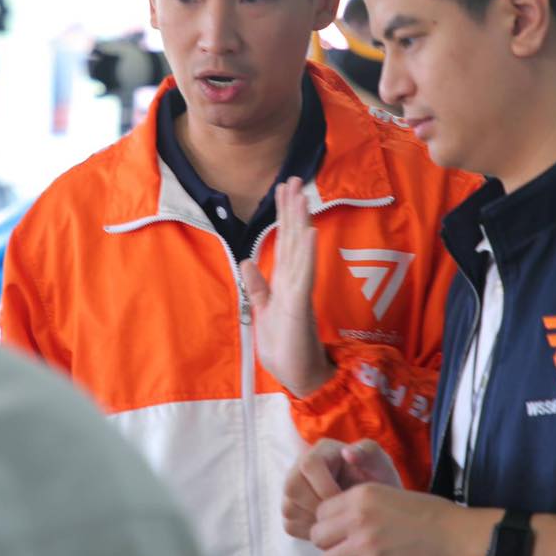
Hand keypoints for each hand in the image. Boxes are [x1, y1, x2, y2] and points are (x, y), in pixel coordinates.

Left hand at [242, 177, 333, 397]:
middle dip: (292, 208)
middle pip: (293, 237)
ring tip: (301, 195)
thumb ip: (258, 287)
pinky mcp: (300, 305)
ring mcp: (299, 291)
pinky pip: (304, 274)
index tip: (283, 189)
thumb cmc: (285, 348)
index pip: (284, 241)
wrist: (298, 377)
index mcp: (285, 281)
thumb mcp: (264, 313)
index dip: (283, 214)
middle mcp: (294, 281)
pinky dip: (306, 253)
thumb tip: (247, 262)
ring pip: (299, 249)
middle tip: (293, 178)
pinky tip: (308, 232)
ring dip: (300, 221)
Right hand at [284, 439, 401, 539]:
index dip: (324, 486)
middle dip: (316, 505)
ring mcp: (294, 490)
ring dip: (314, 521)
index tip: (345, 500)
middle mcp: (300, 468)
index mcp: (321, 452)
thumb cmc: (378, 480)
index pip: (308, 465)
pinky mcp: (293, 511)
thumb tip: (347, 453)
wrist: (376, 505)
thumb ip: (368, 452)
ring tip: (338, 521)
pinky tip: (330, 529)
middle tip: (339, 515)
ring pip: (289, 508)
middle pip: (292, 486)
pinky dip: (309, 532)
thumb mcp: (379, 463)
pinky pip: (290, 525)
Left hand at [310, 482, 473, 555]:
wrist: (461, 538)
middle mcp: (359, 517)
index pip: (321, 512)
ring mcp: (366, 544)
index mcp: (362, 494)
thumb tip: (339, 521)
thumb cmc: (433, 516)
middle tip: (349, 551)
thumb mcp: (393, 495)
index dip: (330, 524)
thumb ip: (364, 505)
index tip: (344, 532)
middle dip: (331, 545)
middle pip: (318, 536)